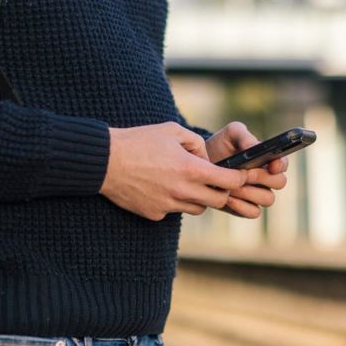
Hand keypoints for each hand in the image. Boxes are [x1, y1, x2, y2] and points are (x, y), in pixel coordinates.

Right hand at [99, 122, 246, 220]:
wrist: (105, 161)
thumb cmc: (138, 141)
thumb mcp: (171, 130)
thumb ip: (196, 143)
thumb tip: (206, 157)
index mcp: (191, 169)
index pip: (230, 181)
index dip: (239, 178)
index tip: (240, 174)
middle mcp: (183, 191)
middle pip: (219, 201)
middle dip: (222, 192)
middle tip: (217, 181)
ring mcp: (168, 205)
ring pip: (197, 208)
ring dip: (198, 197)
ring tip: (185, 181)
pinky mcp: (154, 214)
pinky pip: (173, 210)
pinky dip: (174, 201)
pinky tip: (161, 186)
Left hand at [205, 122, 287, 218]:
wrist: (201, 164)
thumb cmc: (220, 146)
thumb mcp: (231, 134)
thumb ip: (244, 136)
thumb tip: (254, 148)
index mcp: (267, 159)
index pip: (283, 163)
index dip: (280, 165)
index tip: (271, 165)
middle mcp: (266, 178)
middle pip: (280, 182)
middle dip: (262, 178)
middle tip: (244, 174)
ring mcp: (257, 194)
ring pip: (268, 199)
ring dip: (250, 192)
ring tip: (231, 185)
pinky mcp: (245, 207)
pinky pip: (253, 212)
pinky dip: (241, 206)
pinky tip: (227, 197)